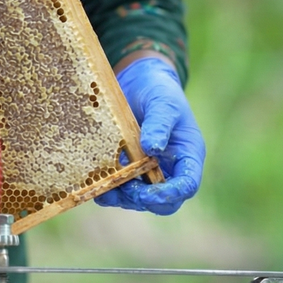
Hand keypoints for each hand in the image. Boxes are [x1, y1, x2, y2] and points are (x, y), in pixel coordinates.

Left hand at [95, 56, 204, 215]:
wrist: (140, 81)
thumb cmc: (159, 90)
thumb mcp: (163, 103)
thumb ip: (160, 124)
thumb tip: (153, 149)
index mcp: (188, 155)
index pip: (187, 185)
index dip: (169, 194)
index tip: (147, 193)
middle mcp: (171, 168)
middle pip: (163, 201)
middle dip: (144, 200)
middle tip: (124, 189)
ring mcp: (149, 170)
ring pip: (140, 198)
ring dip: (123, 198)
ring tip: (105, 189)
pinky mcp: (129, 167)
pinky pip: (121, 186)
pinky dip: (109, 188)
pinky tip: (95, 182)